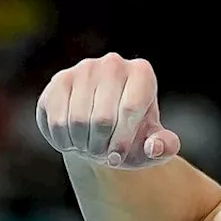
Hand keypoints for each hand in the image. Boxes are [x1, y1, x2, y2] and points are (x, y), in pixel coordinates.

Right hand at [36, 53, 180, 168]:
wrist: (103, 130)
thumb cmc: (133, 136)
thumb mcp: (153, 144)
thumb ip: (165, 147)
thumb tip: (156, 147)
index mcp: (142, 73)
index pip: (130, 109)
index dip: (122, 141)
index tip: (118, 157)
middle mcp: (113, 63)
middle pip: (102, 118)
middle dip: (101, 145)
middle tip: (102, 152)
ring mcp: (84, 69)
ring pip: (76, 120)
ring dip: (82, 145)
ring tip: (89, 145)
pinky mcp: (60, 80)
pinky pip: (55, 119)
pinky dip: (63, 140)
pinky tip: (71, 140)